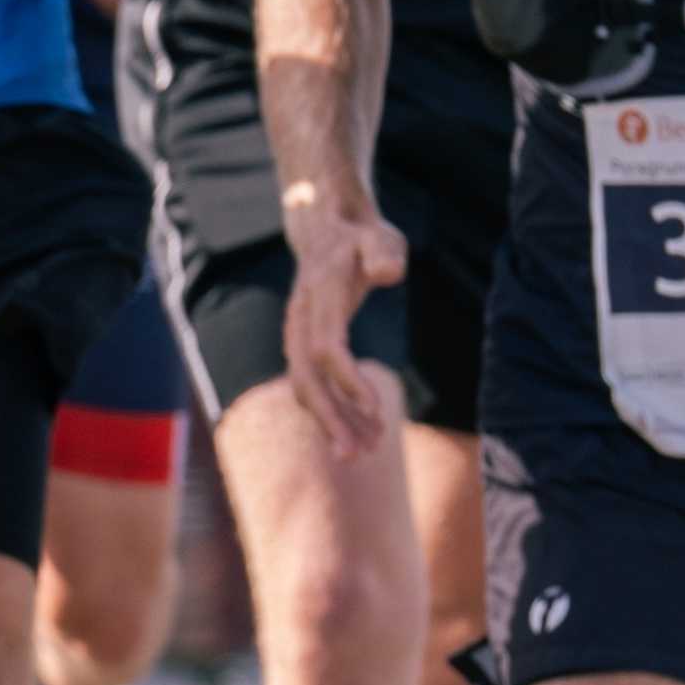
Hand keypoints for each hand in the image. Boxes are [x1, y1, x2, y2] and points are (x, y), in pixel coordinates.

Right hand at [279, 183, 409, 458]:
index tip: (375, 409)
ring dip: (333, 421)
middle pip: (307, 377)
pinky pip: (313, 383)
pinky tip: (363, 429)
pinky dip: (334, 408)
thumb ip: (383, 253)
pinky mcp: (304, 344)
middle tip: (357, 455)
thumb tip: (387, 273)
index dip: (347, 381)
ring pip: (306, 386)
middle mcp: (301, 319)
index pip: (326, 347)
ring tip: (367, 451)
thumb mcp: (380, 236)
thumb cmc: (362, 237)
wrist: (325, 230)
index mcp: (320, 295)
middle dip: (330, 418)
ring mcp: (297, 333)